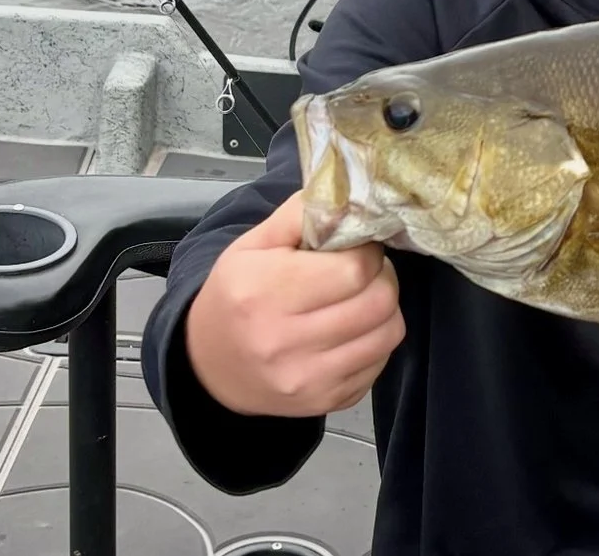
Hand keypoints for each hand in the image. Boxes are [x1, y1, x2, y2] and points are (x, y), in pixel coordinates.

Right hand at [185, 191, 405, 417]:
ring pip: (388, 334)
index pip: (354, 270)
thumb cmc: (235, 295)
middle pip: (379, 302)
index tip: (358, 249)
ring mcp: (307, 378)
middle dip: (382, 278)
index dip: (367, 253)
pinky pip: (380, 364)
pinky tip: (351, 331)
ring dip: (385, 310)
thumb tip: (350, 197)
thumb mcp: (253, 245)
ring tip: (360, 299)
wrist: (209, 365)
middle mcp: (284, 341)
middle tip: (365, 272)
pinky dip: (375, 342)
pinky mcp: (326, 401)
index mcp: (264, 292)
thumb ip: (301, 214)